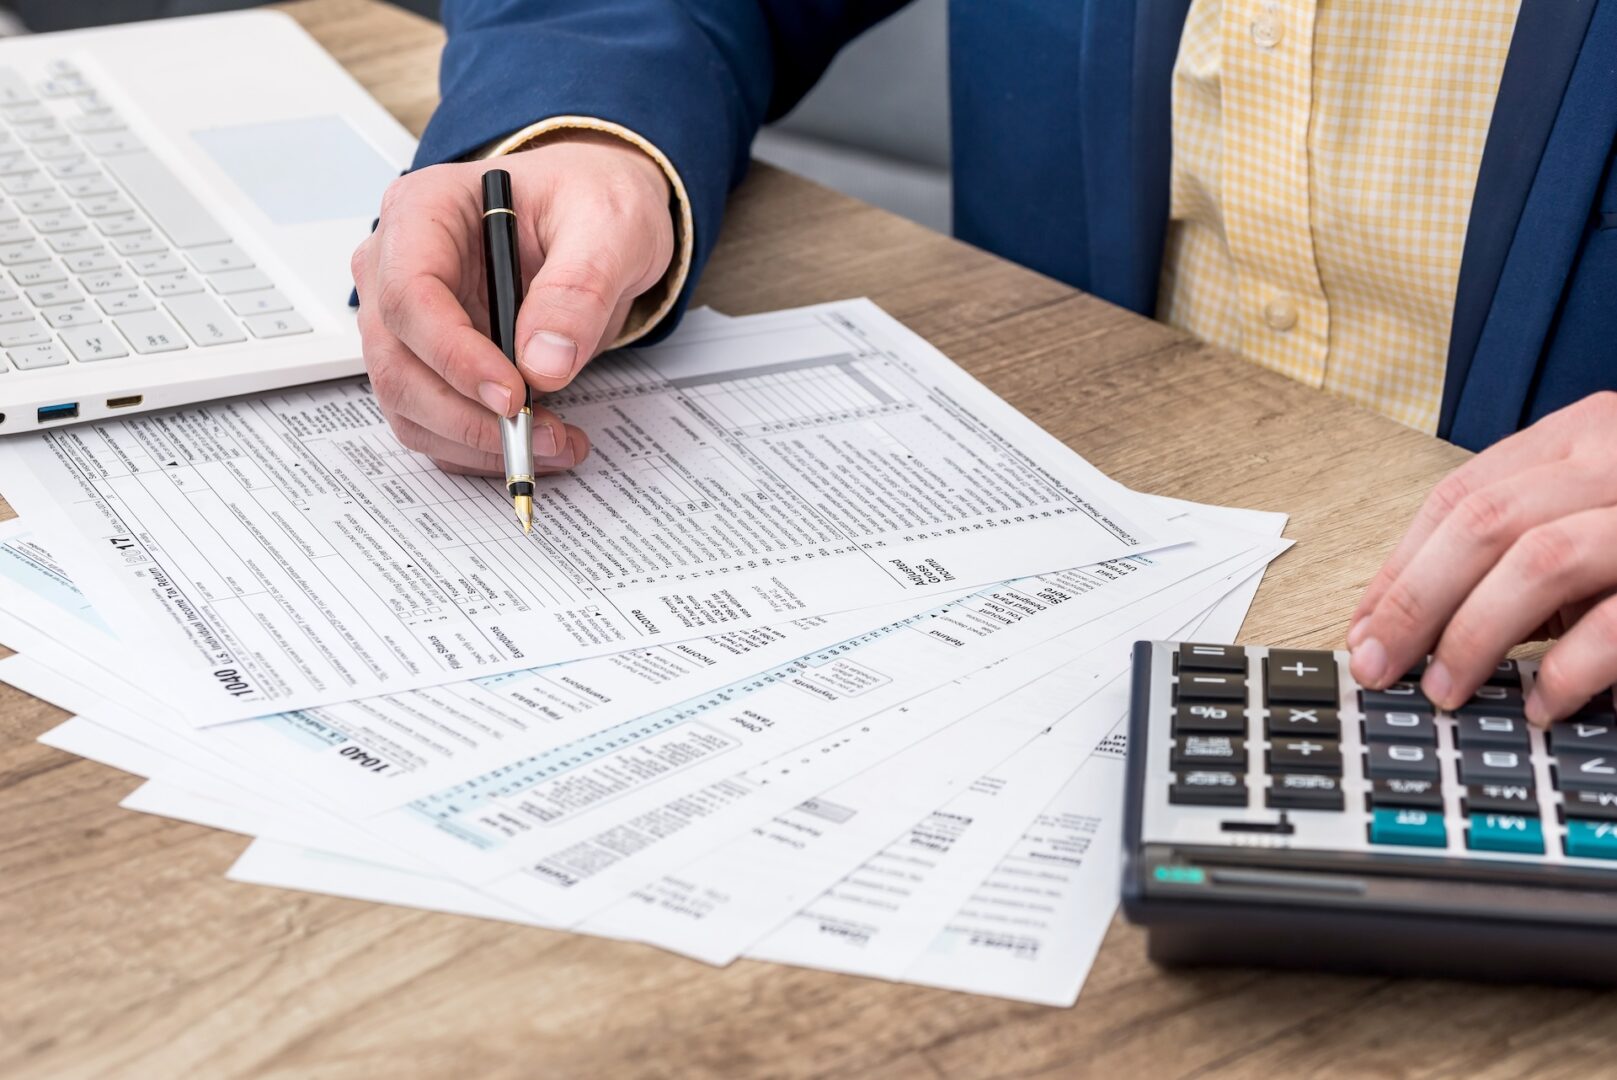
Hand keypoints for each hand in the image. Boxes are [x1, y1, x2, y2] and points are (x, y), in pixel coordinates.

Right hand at [350, 132, 675, 473]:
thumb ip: (579, 287)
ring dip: (475, 440)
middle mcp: (398, 265)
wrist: (597, 219)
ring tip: (557, 443)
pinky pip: (434, 420)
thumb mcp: (608, 226)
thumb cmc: (590, 201)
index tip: (512, 396)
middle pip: (397, 360)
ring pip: (409, 402)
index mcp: (425, 210)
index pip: (408, 294)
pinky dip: (480, 446)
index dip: (453, 356)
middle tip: (542, 435)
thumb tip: (543, 363)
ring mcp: (408, 318)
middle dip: (467, 415)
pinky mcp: (429, 360)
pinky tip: (541, 441)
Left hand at [1348, 392, 1616, 724]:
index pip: (1460, 498)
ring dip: (1478, 634)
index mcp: (1583, 436)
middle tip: (1381, 669)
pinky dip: (1570, 668)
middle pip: (1483, 524)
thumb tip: (1417, 621)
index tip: (1360, 631)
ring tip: (1447, 690)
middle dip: (1415, 604)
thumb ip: (1527, 543)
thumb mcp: (1598, 507)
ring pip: (1541, 559)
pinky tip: (1544, 703)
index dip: (1399, 569)